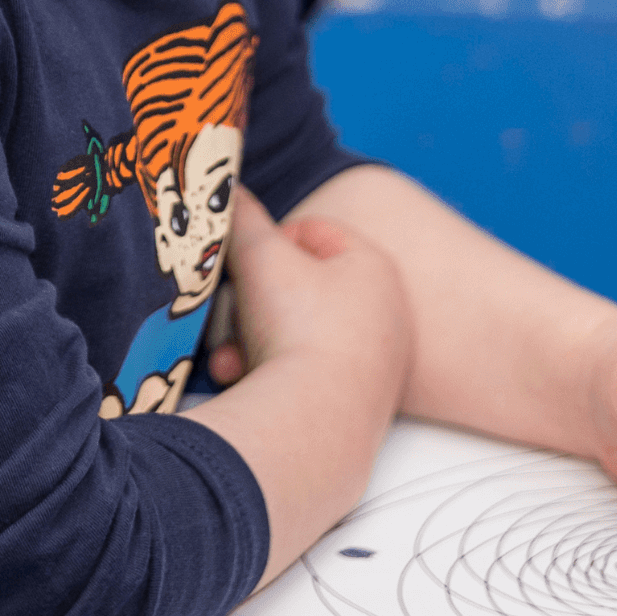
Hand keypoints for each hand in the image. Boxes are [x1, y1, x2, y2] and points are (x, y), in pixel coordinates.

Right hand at [208, 188, 408, 396]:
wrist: (317, 424)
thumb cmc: (297, 327)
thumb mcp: (259, 255)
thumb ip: (242, 215)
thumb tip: (228, 190)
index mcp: (375, 267)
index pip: (313, 231)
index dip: (269, 243)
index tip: (245, 266)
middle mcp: (388, 315)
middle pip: (302, 290)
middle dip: (253, 305)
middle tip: (229, 317)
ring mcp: (380, 366)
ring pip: (299, 336)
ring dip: (254, 343)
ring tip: (229, 359)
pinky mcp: (362, 408)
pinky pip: (308, 376)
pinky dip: (273, 375)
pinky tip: (245, 383)